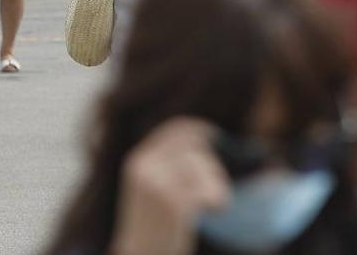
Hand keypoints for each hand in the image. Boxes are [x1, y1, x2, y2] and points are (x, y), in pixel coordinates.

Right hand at [108, 118, 230, 254]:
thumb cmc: (155, 228)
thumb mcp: (154, 190)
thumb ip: (169, 165)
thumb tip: (203, 136)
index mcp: (137, 161)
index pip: (173, 129)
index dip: (198, 129)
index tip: (214, 135)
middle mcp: (143, 166)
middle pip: (193, 146)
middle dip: (213, 166)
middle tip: (214, 193)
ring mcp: (155, 183)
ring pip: (201, 165)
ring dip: (217, 185)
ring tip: (212, 205)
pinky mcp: (171, 202)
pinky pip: (206, 188)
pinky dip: (219, 199)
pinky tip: (215, 210)